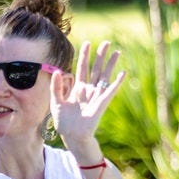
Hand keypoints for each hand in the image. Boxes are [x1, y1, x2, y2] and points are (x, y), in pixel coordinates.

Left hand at [51, 41, 123, 160]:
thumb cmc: (64, 121)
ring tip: (117, 52)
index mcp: (78, 88)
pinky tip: (123, 73)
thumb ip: (56, 87)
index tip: (87, 43)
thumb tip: (57, 71)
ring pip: (105, 76)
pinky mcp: (102, 103)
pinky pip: (111, 91)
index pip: (82, 68)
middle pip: (96, 69)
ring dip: (111, 64)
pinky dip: (117, 82)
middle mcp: (89, 90)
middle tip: (105, 42)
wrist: (71, 135)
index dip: (85, 56)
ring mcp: (96, 96)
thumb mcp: (56, 102)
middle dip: (100, 56)